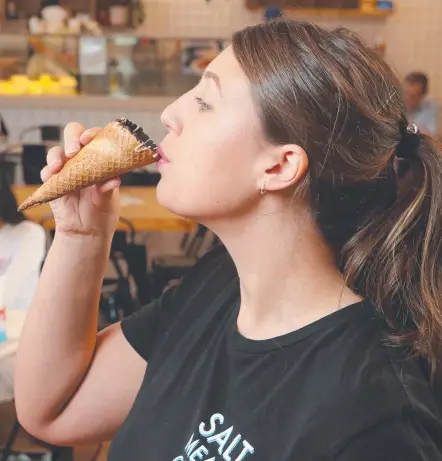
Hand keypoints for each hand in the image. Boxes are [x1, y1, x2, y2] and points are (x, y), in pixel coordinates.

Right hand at [41, 122, 120, 236]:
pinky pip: (46, 172)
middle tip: (74, 150)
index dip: (92, 133)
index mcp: (100, 158)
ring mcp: (66, 168)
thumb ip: (109, 189)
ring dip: (56, 156)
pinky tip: (52, 177)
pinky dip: (47, 172)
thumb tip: (114, 179)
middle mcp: (82, 158)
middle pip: (73, 135)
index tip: (89, 139)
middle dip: (71, 138)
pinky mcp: (53, 180)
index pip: (95, 137)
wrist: (87, 231)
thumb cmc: (102, 211)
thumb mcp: (109, 201)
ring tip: (58, 167)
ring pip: (56, 152)